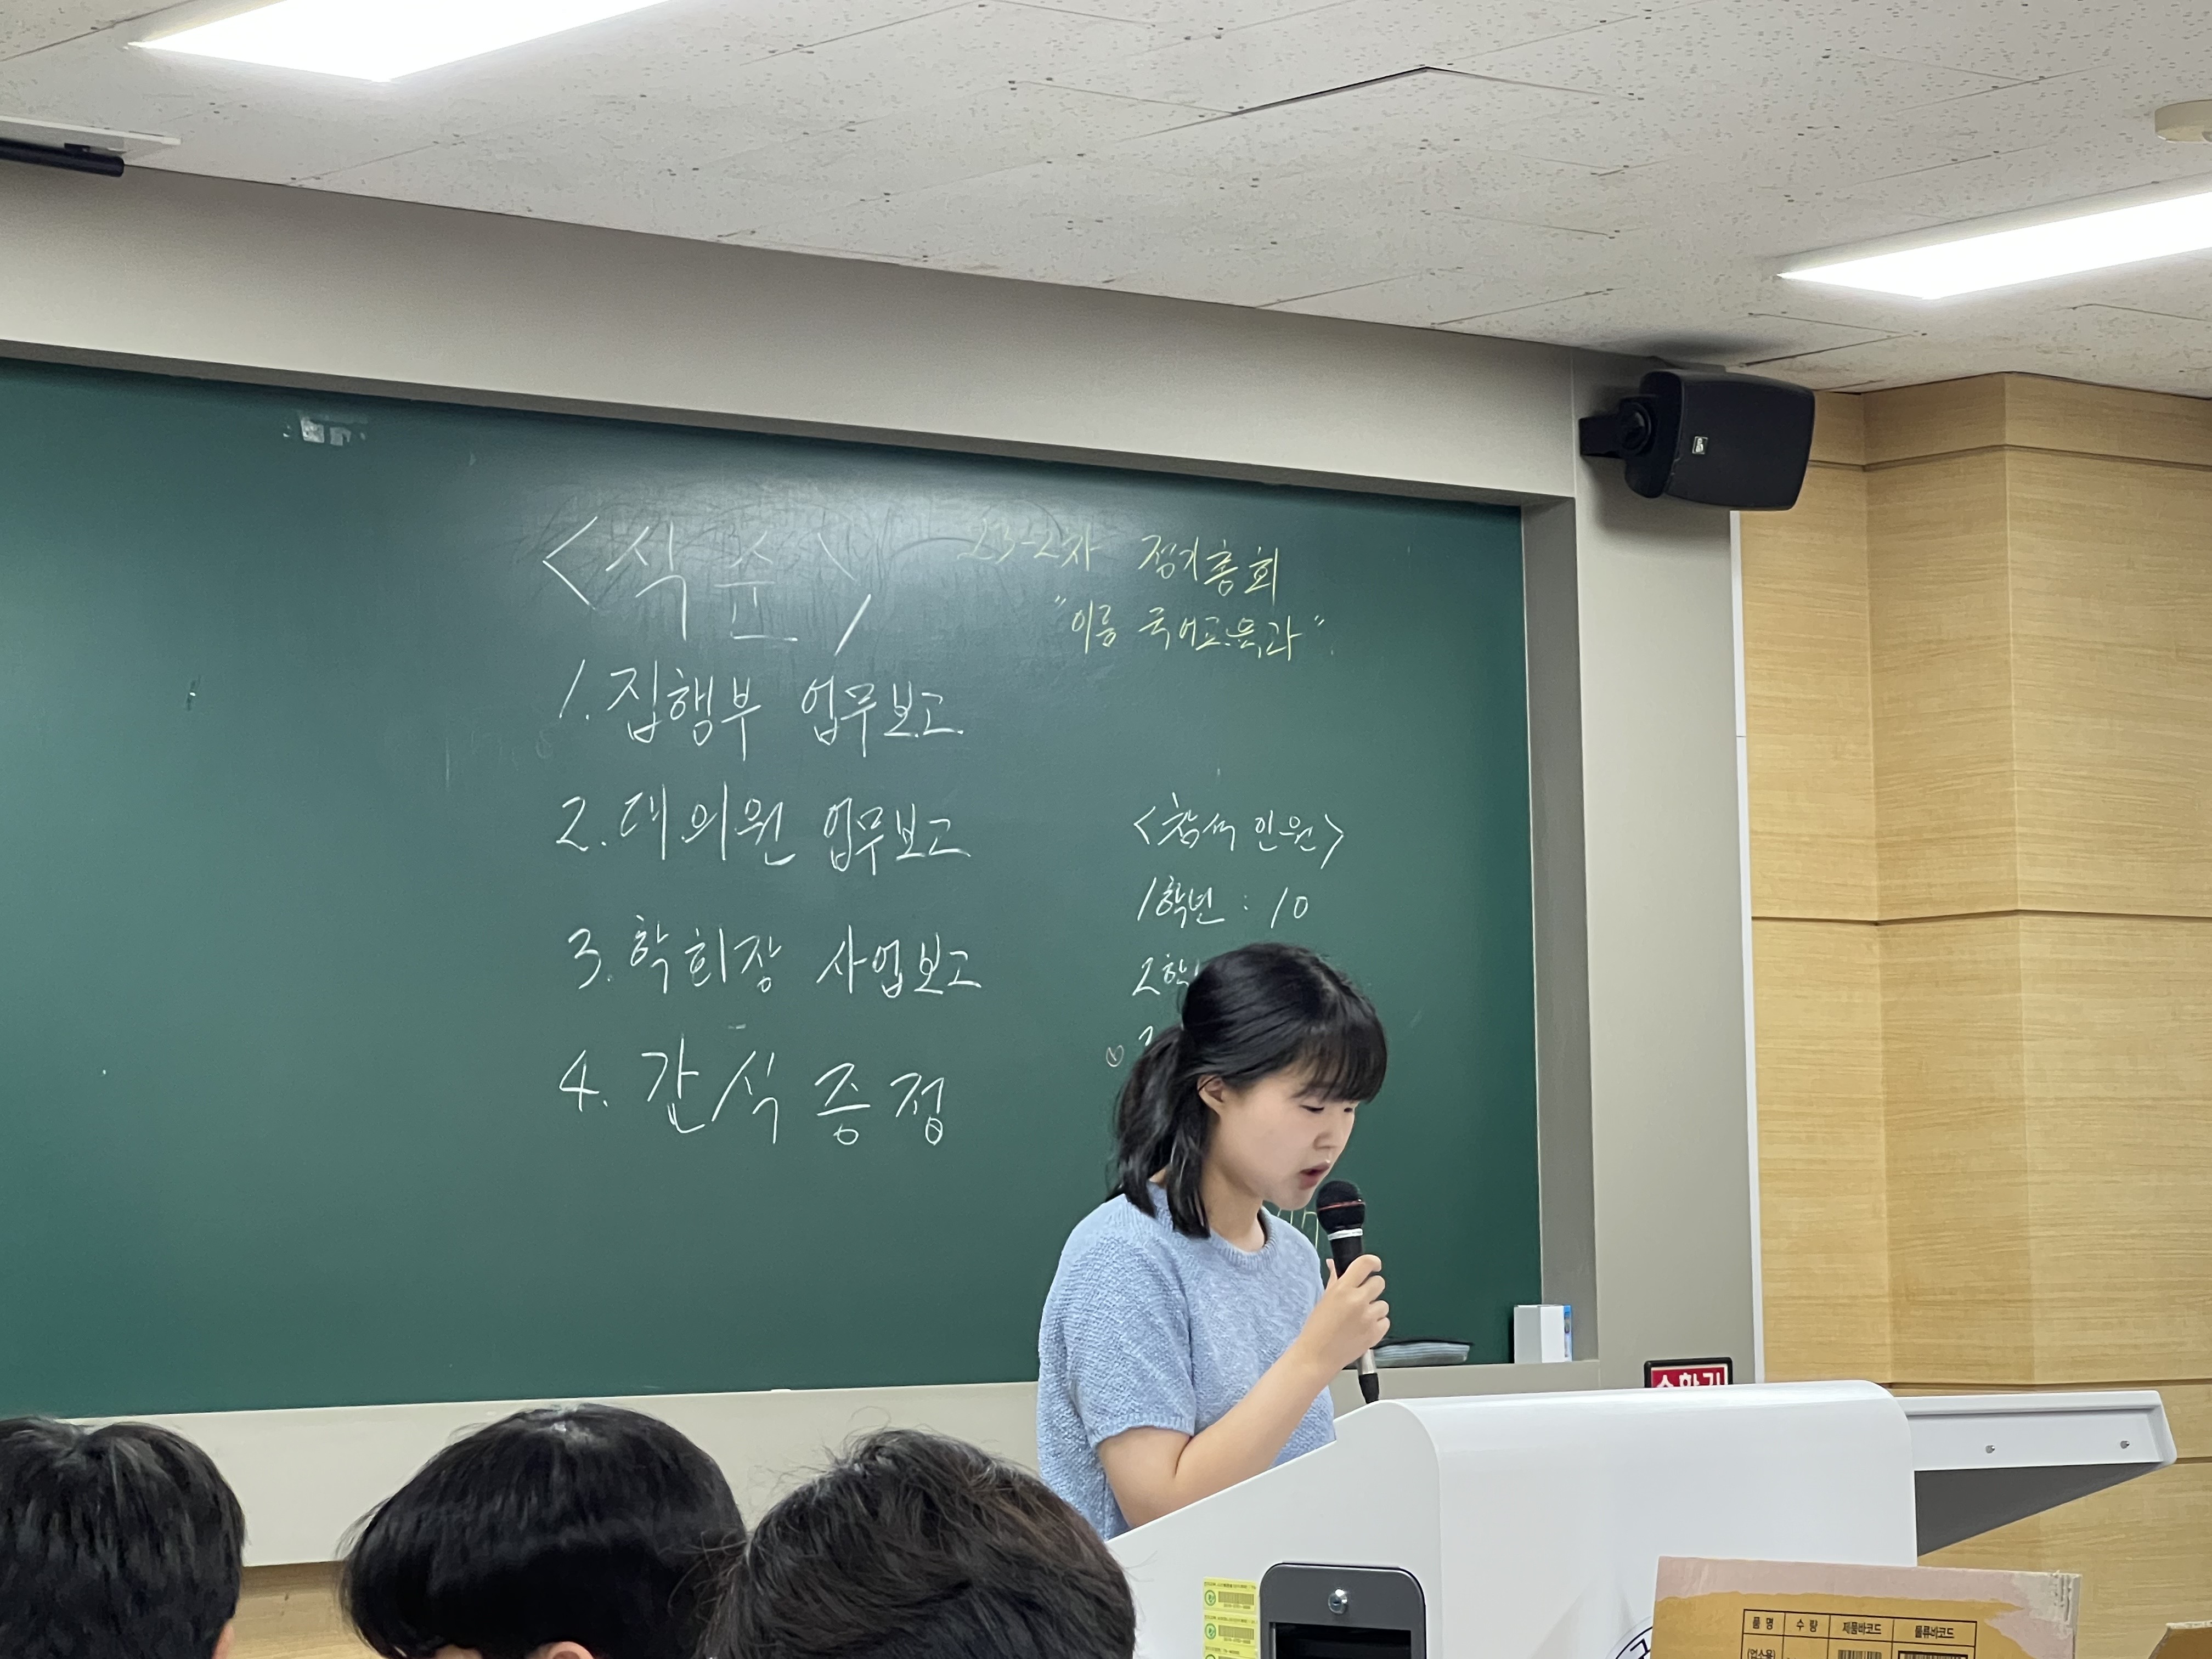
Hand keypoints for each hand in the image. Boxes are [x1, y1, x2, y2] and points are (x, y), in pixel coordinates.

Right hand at [1297, 1254, 1387, 1375]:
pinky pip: (1386, 1321)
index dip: (1373, 1262)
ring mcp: (1369, 1318)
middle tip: (1362, 1298)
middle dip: (1372, 1288)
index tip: (1375, 1265)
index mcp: (1343, 1289)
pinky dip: (1378, 1324)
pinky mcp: (1376, 1333)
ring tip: (1360, 1318)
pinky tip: (1364, 1328)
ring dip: (1375, 1309)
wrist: (1318, 1356)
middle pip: (1379, 1282)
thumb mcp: (1324, 1299)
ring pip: (1384, 1304)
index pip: (1365, 1263)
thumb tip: (1335, 1264)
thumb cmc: (1317, 1329)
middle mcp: (1358, 1301)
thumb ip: (1335, 1280)